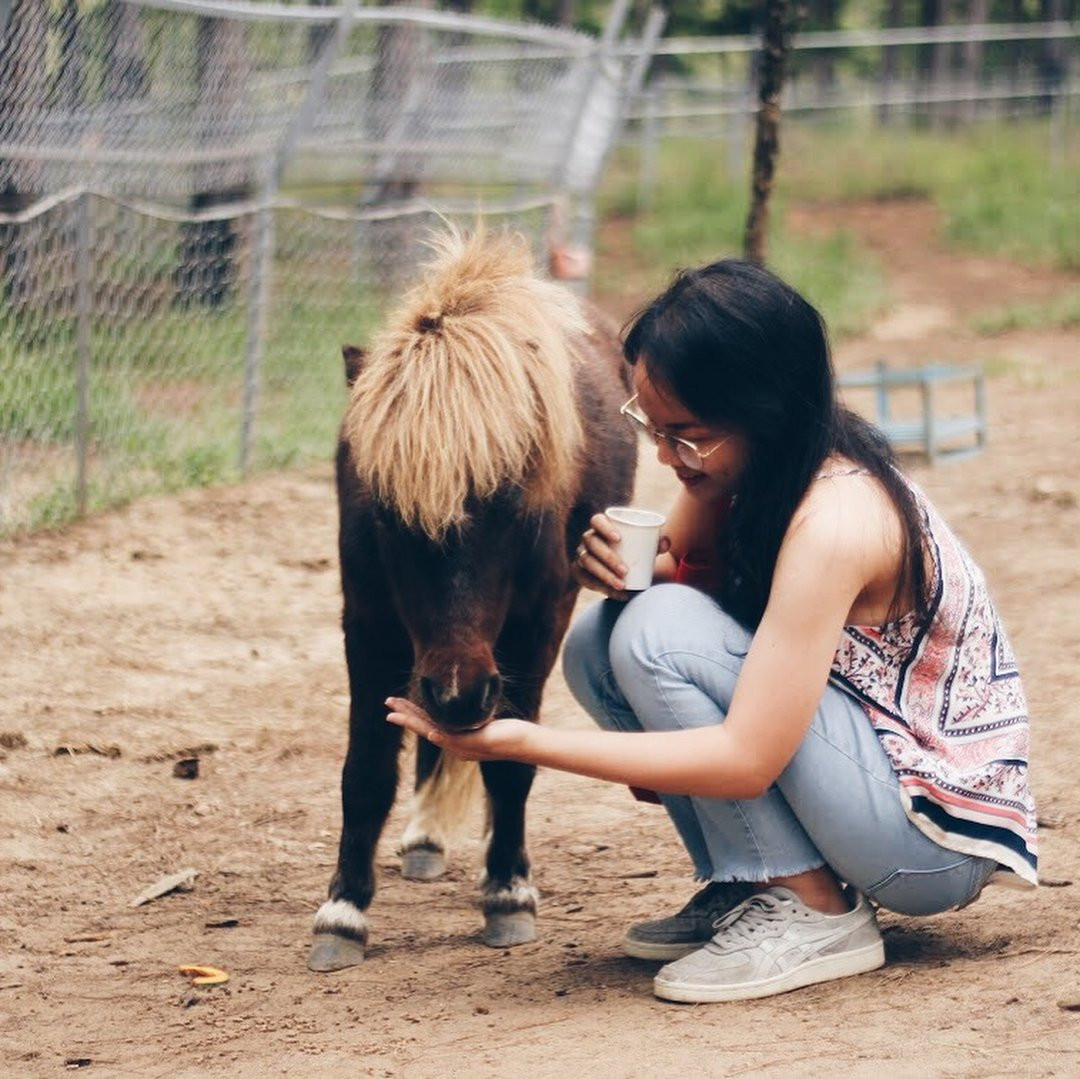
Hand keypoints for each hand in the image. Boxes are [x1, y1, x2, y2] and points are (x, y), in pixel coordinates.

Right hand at [385, 697, 532, 761]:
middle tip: (386, 704)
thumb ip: (467, 718)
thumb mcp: (481, 721)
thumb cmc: (505, 731)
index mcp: (453, 738)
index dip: (410, 712)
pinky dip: (442, 737)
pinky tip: (432, 732)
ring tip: (396, 715)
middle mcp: (453, 745)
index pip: (426, 722)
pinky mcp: (475, 745)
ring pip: (432, 732)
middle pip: (423, 727)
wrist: (521, 743)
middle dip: (404, 715)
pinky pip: (454, 741)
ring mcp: (462, 747)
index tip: (395, 703)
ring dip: (414, 724)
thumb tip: (461, 707)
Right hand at [572, 512, 668, 598]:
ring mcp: (582, 556)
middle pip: (592, 543)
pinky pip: (586, 580)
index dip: (604, 527)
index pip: (597, 520)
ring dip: (604, 575)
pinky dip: (602, 589)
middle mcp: (589, 539)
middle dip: (607, 557)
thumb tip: (665, 543)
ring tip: (622, 585)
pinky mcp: (581, 573)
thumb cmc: (635, 550)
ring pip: (587, 563)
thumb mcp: (647, 545)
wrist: (624, 568)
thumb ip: (657, 542)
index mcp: (602, 526)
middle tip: (625, 570)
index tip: (618, 538)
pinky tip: (617, 595)